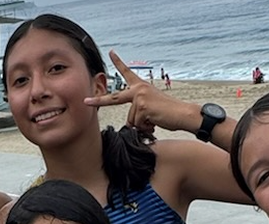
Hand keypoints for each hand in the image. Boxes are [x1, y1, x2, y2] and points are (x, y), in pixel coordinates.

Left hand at [84, 50, 198, 136]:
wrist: (183, 114)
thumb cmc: (168, 114)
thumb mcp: (149, 109)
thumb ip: (137, 112)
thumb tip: (131, 124)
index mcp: (140, 87)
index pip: (127, 72)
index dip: (118, 62)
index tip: (111, 52)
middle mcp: (138, 89)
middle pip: (113, 98)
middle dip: (98, 101)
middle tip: (85, 102)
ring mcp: (139, 97)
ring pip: (130, 119)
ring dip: (141, 125)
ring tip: (154, 120)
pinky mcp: (142, 106)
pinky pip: (137, 124)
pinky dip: (145, 127)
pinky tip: (155, 122)